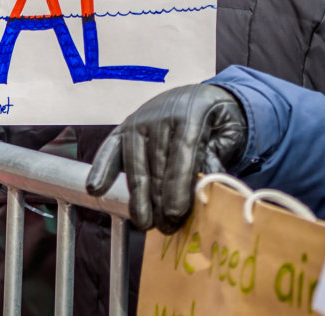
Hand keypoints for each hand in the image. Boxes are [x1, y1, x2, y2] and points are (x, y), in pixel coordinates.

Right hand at [85, 83, 247, 234]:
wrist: (201, 95)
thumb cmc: (218, 121)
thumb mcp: (229, 135)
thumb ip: (217, 160)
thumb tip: (206, 191)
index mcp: (191, 114)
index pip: (181, 154)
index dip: (177, 186)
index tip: (176, 213)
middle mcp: (160, 116)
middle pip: (156, 165)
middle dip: (159, 201)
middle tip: (166, 228)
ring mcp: (139, 121)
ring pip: (135, 165)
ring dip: (138, 198)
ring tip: (144, 223)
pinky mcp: (124, 128)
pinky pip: (110, 150)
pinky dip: (102, 170)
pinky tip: (96, 189)